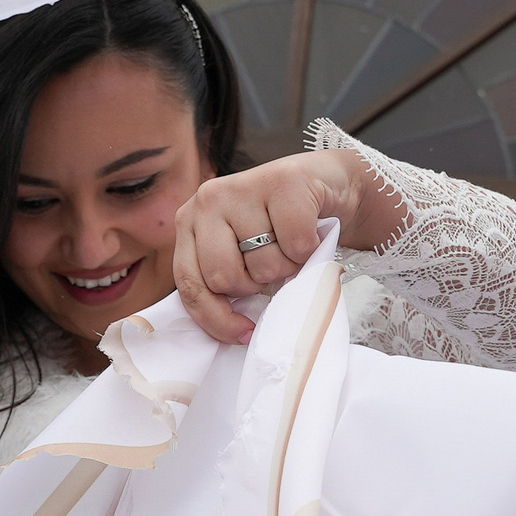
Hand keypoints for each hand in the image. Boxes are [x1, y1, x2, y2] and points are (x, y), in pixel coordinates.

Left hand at [171, 146, 403, 344]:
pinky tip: (308, 231)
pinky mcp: (281, 181)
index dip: (215, 318)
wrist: (326, 183)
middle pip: (224, 278)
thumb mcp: (240, 252)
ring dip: (287, 266)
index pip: (189, 285)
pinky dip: (309, 248)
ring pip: (263, 265)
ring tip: (290, 244)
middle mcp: (207, 200)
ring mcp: (242, 187)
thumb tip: (231, 332)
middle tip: (271, 267)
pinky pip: (296, 244)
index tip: (243, 333)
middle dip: (255, 286)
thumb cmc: (279, 226)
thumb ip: (224, 280)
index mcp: (190, 222)